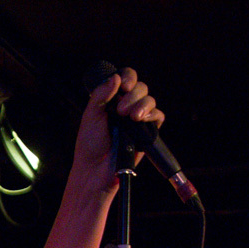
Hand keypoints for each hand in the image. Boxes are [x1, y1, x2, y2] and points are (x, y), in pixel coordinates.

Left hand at [77, 67, 164, 190]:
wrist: (96, 169)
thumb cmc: (90, 144)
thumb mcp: (91, 115)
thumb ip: (101, 94)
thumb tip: (116, 77)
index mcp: (112, 100)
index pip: (125, 79)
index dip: (128, 78)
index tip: (123, 86)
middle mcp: (126, 107)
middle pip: (140, 87)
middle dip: (133, 95)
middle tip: (121, 110)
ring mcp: (137, 119)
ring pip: (150, 100)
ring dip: (142, 104)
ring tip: (131, 117)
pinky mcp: (147, 132)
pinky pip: (158, 116)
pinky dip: (152, 115)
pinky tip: (141, 121)